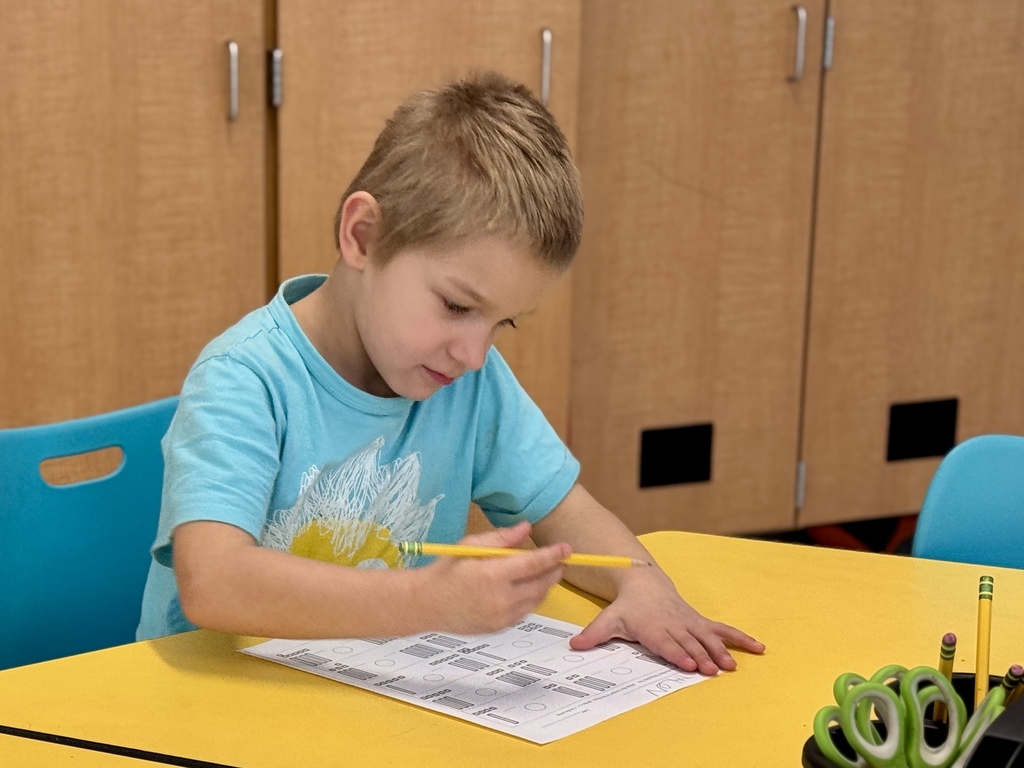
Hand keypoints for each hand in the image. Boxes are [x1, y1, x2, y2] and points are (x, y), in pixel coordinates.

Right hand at [423, 522, 569, 635]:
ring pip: (536, 600)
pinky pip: (525, 611)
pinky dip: (532, 598)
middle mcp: (500, 599)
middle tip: (561, 559)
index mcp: (492, 575)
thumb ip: (501, 539)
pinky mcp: (499, 628)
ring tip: (547, 572)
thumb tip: (527, 528)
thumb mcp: (470, 546)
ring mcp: (501, 617)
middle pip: (541, 584)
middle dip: (554, 570)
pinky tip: (529, 588)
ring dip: (546, 585)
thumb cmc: (446, 569)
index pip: (533, 564)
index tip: (567, 548)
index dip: (553, 555)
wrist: (425, 604)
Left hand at [569, 566, 764, 675]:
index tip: (688, 663)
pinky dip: (741, 638)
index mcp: (653, 626)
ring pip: (707, 637)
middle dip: (701, 656)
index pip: (666, 642)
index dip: (677, 652)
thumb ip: (594, 634)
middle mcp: (674, 624)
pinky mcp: (701, 622)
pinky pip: (723, 629)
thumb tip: (574, 645)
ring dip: (720, 651)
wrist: (644, 583)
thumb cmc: (628, 607)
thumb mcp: (609, 619)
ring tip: (731, 666)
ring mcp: (690, 623)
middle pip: (689, 642)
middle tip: (712, 670)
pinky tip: (758, 648)